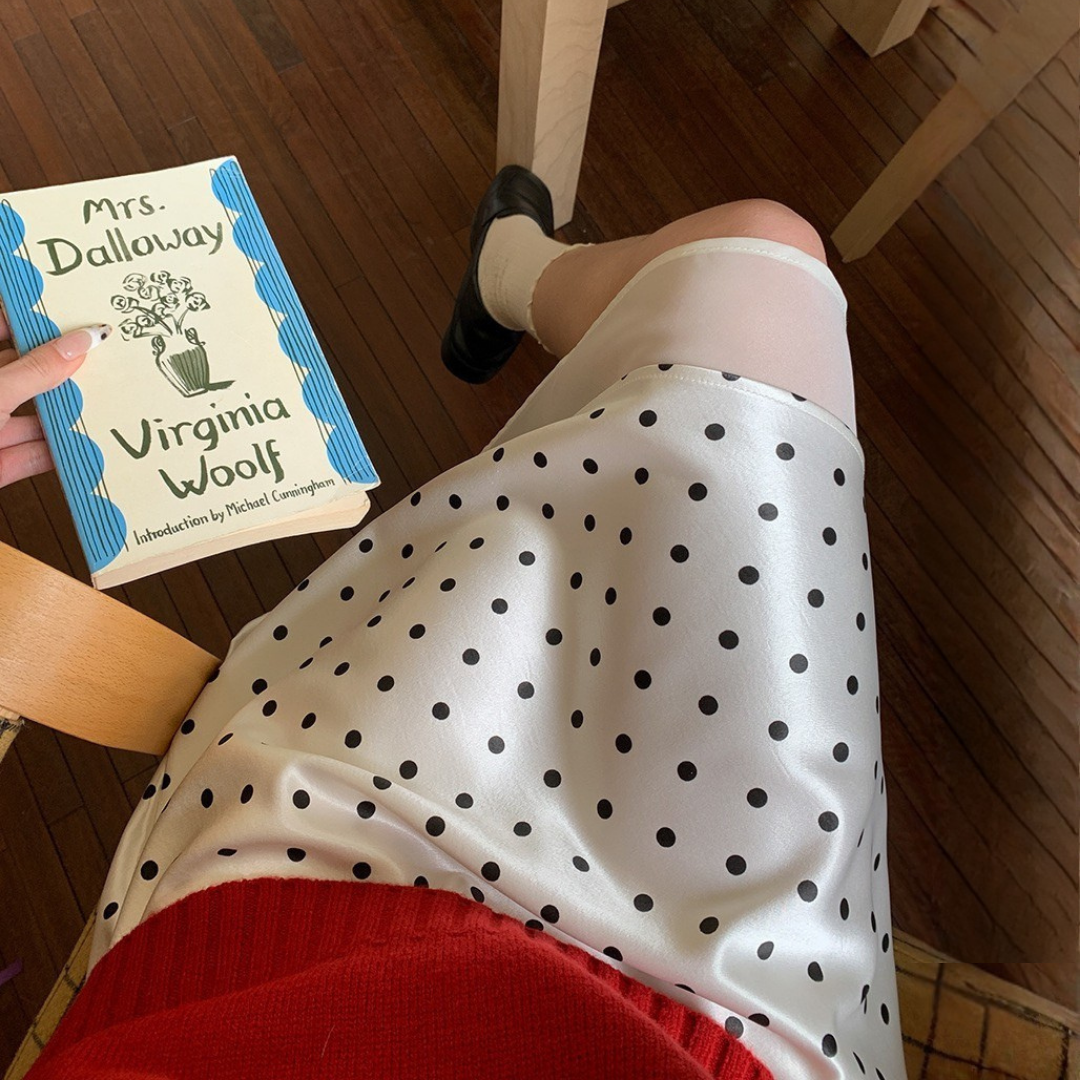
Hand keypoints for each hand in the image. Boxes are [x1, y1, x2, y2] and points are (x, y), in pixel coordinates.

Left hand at [0, 313, 111, 487]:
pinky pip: (36, 455)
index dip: (41, 320)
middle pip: (29, 374)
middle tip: (107, 359)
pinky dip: (62, 453)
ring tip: (108, 403)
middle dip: (67, 370)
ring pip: (36, 417)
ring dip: (70, 415)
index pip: (8, 329)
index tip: (79, 312)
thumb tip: (80, 344)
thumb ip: (35, 371)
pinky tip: (89, 445)